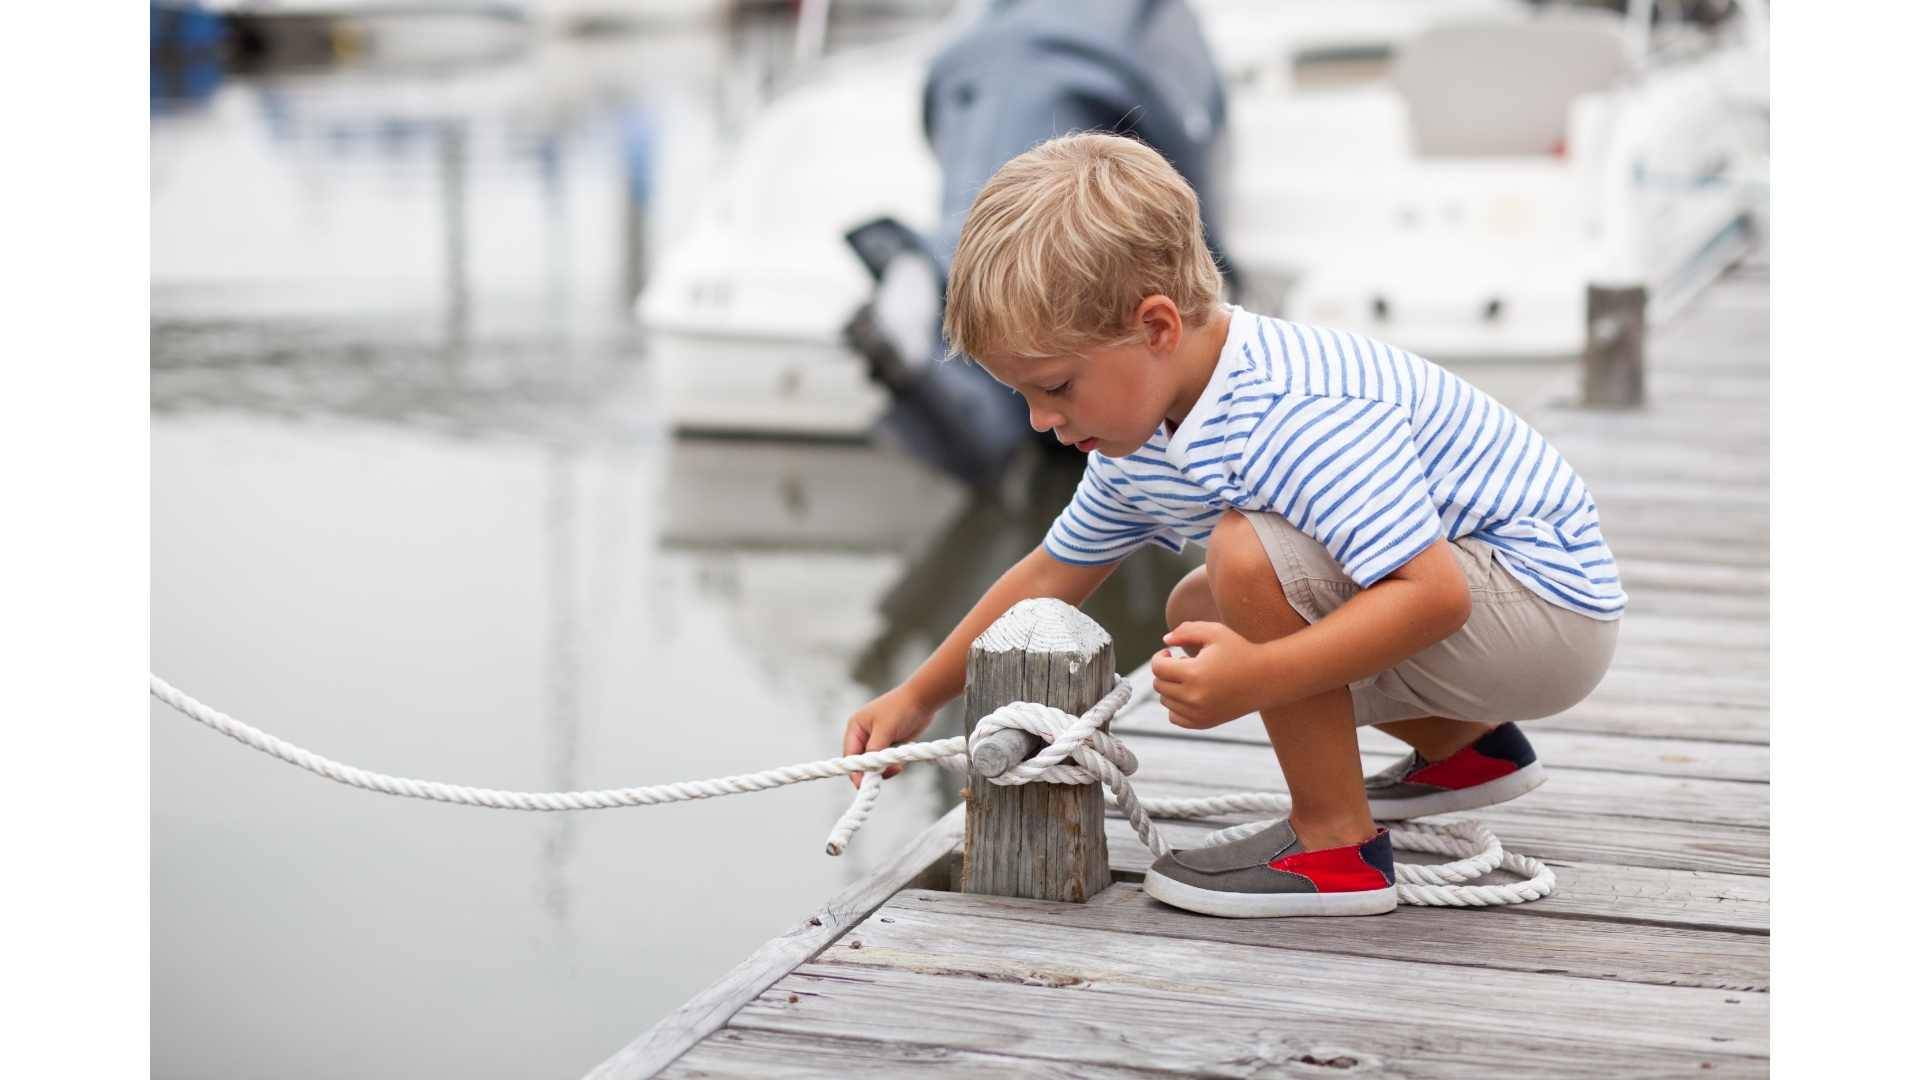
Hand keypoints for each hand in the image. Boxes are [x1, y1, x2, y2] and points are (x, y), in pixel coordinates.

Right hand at [842, 686, 935, 787]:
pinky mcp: (891, 744)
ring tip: (899, 764)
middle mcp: (864, 734)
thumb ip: (874, 749)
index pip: (850, 755)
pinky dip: (895, 763)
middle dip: (874, 770)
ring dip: (887, 767)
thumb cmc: (900, 709)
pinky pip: (888, 761)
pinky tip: (903, 760)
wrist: (923, 699)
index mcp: (856, 727)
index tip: (863, 785)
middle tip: (887, 773)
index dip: (856, 771)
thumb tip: (868, 768)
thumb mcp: (885, 729)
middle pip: (863, 761)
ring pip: (877, 763)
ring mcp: (878, 740)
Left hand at [1150, 621, 1277, 729]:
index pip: (1157, 668)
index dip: (1160, 656)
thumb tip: (1164, 641)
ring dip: (1171, 687)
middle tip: (1184, 663)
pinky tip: (1191, 693)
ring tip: (1192, 676)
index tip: (1170, 652)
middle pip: (1159, 685)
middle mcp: (1194, 697)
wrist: (1266, 678)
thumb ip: (1185, 631)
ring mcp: (1199, 713)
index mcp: (1194, 673)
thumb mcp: (1214, 632)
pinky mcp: (1204, 723)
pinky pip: (1174, 717)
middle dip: (1166, 671)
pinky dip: (1176, 706)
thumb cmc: (1240, 651)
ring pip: (1165, 701)